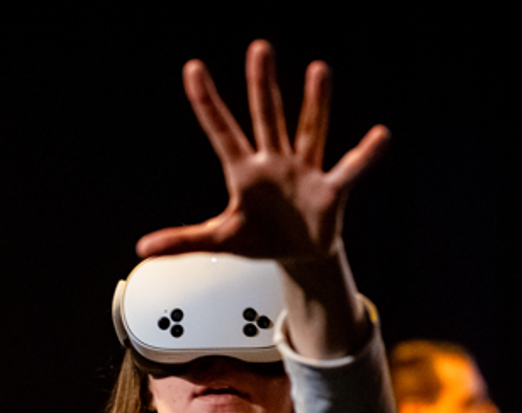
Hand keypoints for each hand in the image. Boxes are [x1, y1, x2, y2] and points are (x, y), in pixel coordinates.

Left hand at [136, 40, 388, 268]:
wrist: (299, 254)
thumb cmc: (258, 238)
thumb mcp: (218, 241)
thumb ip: (181, 241)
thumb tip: (141, 248)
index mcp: (243, 173)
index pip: (221, 132)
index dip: (207, 103)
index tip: (193, 69)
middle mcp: (274, 163)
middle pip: (266, 118)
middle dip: (261, 86)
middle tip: (258, 49)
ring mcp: (303, 172)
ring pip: (308, 131)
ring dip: (314, 103)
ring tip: (318, 70)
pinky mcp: (330, 191)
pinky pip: (349, 170)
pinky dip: (365, 155)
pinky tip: (379, 136)